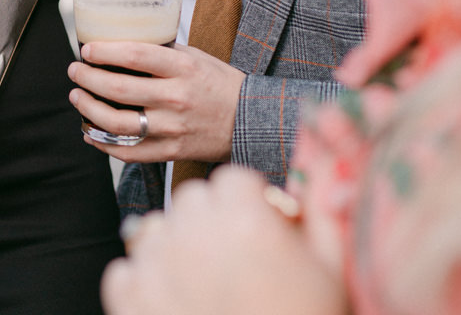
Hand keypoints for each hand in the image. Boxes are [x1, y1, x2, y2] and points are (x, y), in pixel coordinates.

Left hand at [67, 41, 243, 162]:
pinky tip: (90, 133)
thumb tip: (121, 44)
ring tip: (77, 97)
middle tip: (75, 71)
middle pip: (119, 88)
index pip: (135, 55)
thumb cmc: (219, 84)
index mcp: (182, 68)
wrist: (250, 121)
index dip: (105, 51)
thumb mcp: (195, 57)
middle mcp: (176, 97)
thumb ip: (162, 52)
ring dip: (89, 109)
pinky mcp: (171, 151)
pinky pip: (129, 152)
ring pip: (118, 122)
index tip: (87, 50)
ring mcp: (173, 127)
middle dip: (88, 78)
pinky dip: (104, 144)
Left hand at [101, 166, 345, 314]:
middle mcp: (194, 233)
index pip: (234, 181)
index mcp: (244, 218)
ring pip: (158, 231)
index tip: (260, 232)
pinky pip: (128, 270)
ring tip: (208, 291)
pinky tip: (178, 308)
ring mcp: (156, 266)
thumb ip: (326, 209)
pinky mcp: (129, 298)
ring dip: (179, 251)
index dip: (250, 206)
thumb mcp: (333, 270)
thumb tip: (328, 160)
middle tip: (237, 262)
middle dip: (213, 222)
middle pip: (194, 200)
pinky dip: (146, 286)